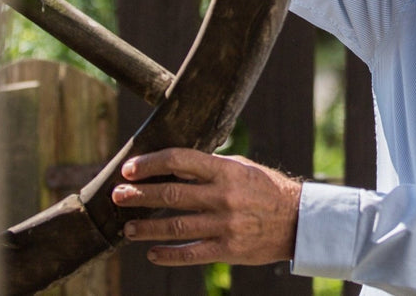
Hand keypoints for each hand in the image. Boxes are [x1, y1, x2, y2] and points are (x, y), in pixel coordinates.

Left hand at [112, 148, 302, 266]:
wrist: (297, 221)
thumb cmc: (265, 188)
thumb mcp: (242, 167)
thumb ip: (211, 166)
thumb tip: (174, 164)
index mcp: (227, 171)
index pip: (180, 161)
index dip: (152, 164)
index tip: (130, 168)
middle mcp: (224, 197)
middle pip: (172, 195)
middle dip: (140, 195)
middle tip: (118, 195)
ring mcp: (225, 226)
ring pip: (176, 228)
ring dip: (147, 229)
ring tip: (127, 228)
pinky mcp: (228, 250)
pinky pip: (191, 254)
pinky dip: (168, 255)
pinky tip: (152, 253)